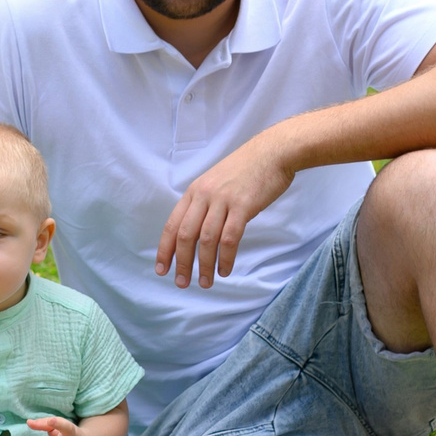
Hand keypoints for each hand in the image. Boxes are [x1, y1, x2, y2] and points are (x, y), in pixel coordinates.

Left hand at [157, 136, 295, 289]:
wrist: (273, 152)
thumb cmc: (247, 169)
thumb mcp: (216, 182)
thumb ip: (204, 204)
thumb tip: (196, 232)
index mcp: (194, 191)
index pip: (172, 224)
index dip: (165, 249)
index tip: (162, 269)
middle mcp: (204, 195)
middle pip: (186, 235)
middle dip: (182, 262)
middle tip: (182, 283)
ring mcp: (223, 200)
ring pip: (206, 239)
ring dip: (205, 265)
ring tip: (206, 282)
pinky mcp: (242, 206)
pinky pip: (229, 238)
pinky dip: (225, 258)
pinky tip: (225, 270)